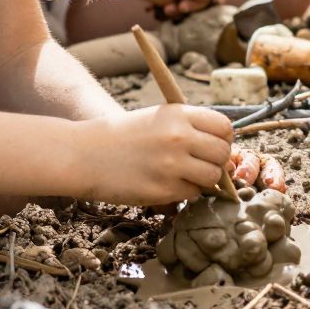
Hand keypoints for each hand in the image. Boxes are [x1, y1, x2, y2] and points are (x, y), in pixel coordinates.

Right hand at [73, 104, 232, 204]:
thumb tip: (226, 148)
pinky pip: (191, 194)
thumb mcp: (159, 117)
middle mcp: (179, 138)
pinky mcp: (162, 190)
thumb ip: (192, 128)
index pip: (225, 127)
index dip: (223, 138)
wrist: (83, 155)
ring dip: (203, 179)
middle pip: (223, 154)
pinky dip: (184, 192)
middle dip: (216, 161)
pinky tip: (166, 183)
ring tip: (183, 174)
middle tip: (199, 163)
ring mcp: (171, 165)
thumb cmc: (123, 135)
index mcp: (180, 115)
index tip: (213, 144)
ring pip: (212, 177)